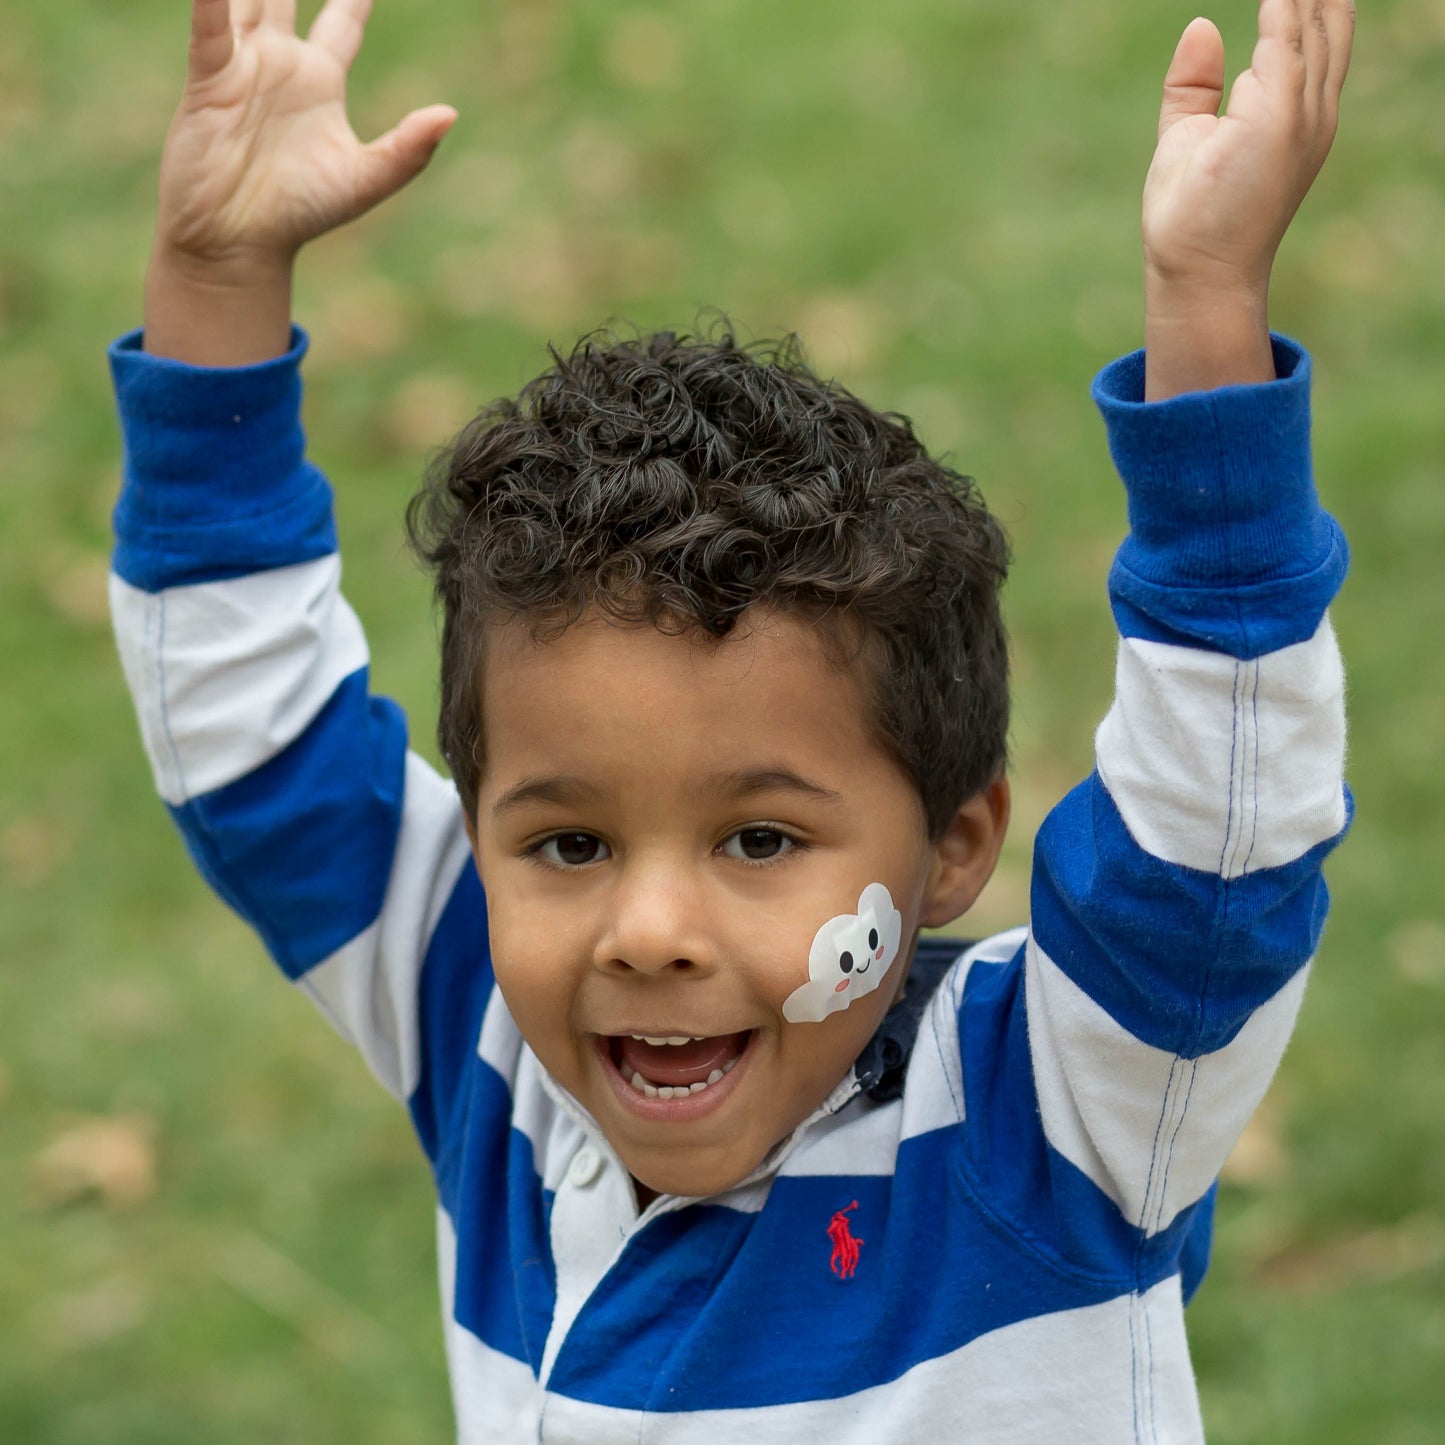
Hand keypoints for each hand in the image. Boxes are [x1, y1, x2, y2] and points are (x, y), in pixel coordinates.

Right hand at [145, 0, 455, 363]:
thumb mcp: (364, 180)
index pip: (344, 17)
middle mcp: (280, 62)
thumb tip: (450, 114)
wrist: (239, 241)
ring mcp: (242, 65)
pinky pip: (211, 31)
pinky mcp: (209, 81)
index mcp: (320, 79)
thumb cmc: (301, 212)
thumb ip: (407, 150)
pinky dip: (213, 5)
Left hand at [1141, 0, 1353, 398]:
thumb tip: (1203, 26)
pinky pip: (1284, 39)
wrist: (1194, 271)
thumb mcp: (1191, 135)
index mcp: (1299, 113)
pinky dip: (1282, 4)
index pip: (1321, 33)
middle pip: (1330, 19)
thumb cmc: (1193, 215)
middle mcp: (1311, 110)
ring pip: (1312, 21)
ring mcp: (1297, 114)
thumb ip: (1198, 85)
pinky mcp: (1274, 118)